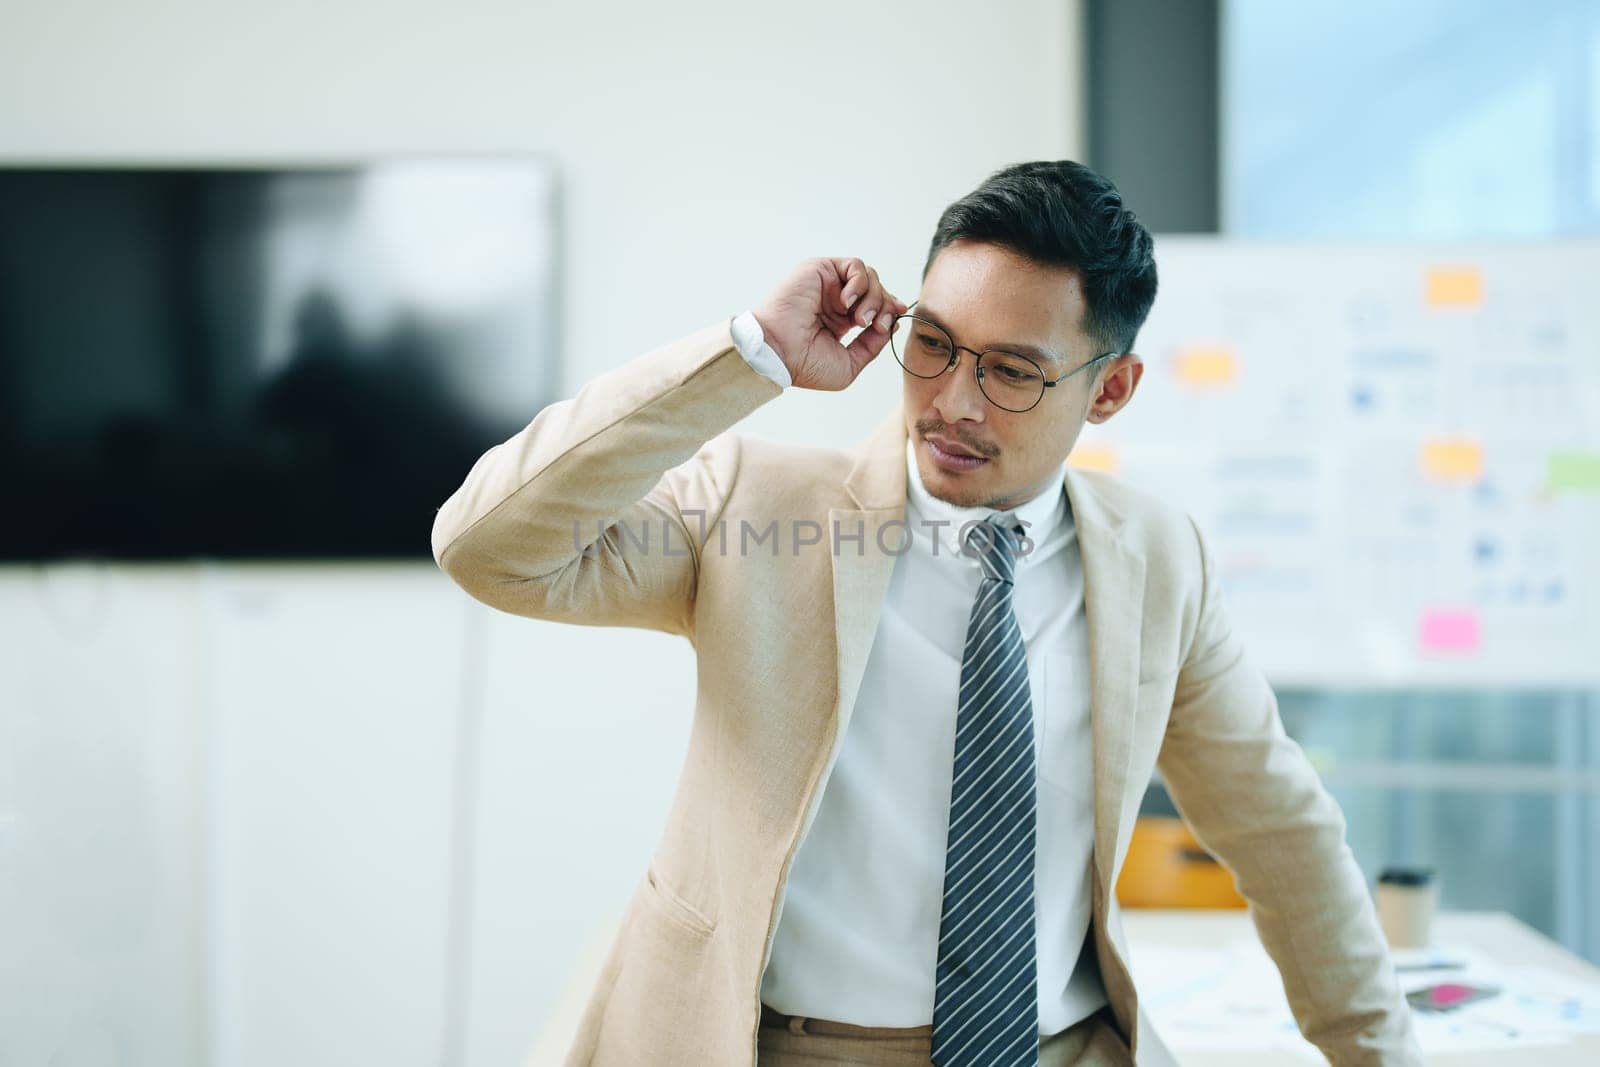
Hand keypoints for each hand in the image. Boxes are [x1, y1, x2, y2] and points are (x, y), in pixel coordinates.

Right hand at [751, 257, 908, 390]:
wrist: (778, 353)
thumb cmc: (805, 364)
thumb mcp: (849, 364)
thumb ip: (872, 345)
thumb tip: (891, 325)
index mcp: (841, 321)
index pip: (875, 307)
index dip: (890, 310)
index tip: (896, 319)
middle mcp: (836, 301)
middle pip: (877, 290)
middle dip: (885, 307)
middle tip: (878, 325)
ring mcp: (828, 284)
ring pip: (869, 277)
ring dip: (873, 298)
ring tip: (859, 320)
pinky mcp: (821, 269)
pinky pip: (855, 266)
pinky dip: (859, 283)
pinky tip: (846, 304)